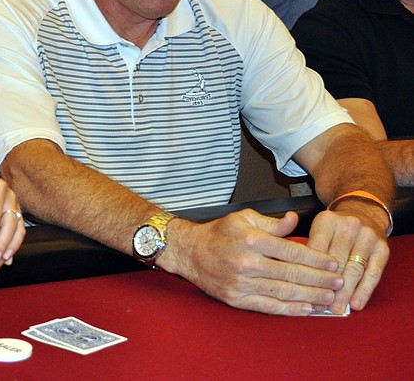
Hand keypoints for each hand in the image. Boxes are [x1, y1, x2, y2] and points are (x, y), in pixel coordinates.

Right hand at [160, 210, 342, 314]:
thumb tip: (295, 220)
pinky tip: (305, 309)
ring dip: (310, 296)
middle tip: (339, 282)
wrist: (189, 251)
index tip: (333, 264)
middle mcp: (248, 263)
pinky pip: (268, 306)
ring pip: (284, 292)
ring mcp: (241, 283)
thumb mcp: (244, 218)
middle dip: (320, 280)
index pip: (293, 252)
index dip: (317, 259)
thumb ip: (272, 223)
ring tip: (329, 298)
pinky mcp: (236, 298)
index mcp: (252, 240)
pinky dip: (289, 309)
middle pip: (293, 274)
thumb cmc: (218, 233)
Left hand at [307, 203, 390, 313]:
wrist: (363, 211)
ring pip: (354, 270)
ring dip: (345, 293)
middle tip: (321, 305)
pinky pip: (373, 273)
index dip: (310, 273)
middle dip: (328, 286)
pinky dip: (364, 291)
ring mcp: (368, 237)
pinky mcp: (382, 248)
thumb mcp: (317, 228)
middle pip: (337, 262)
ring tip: (337, 308)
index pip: (316, 251)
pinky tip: (356, 303)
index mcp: (327, 221)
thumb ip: (307, 248)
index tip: (305, 292)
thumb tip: (298, 279)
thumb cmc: (335, 227)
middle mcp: (349, 226)